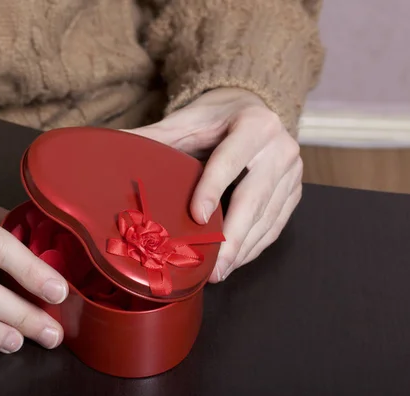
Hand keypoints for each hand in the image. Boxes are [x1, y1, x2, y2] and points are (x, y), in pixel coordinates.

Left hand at [128, 88, 302, 281]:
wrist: (253, 110)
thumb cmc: (216, 119)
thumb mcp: (187, 121)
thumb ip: (155, 136)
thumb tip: (114, 145)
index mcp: (255, 125)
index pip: (230, 161)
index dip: (212, 189)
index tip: (196, 217)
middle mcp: (280, 148)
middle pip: (254, 199)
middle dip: (232, 237)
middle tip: (213, 268)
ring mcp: (293, 172)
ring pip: (268, 218)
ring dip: (243, 249)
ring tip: (220, 271)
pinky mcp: (295, 191)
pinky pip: (276, 224)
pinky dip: (255, 246)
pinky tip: (236, 260)